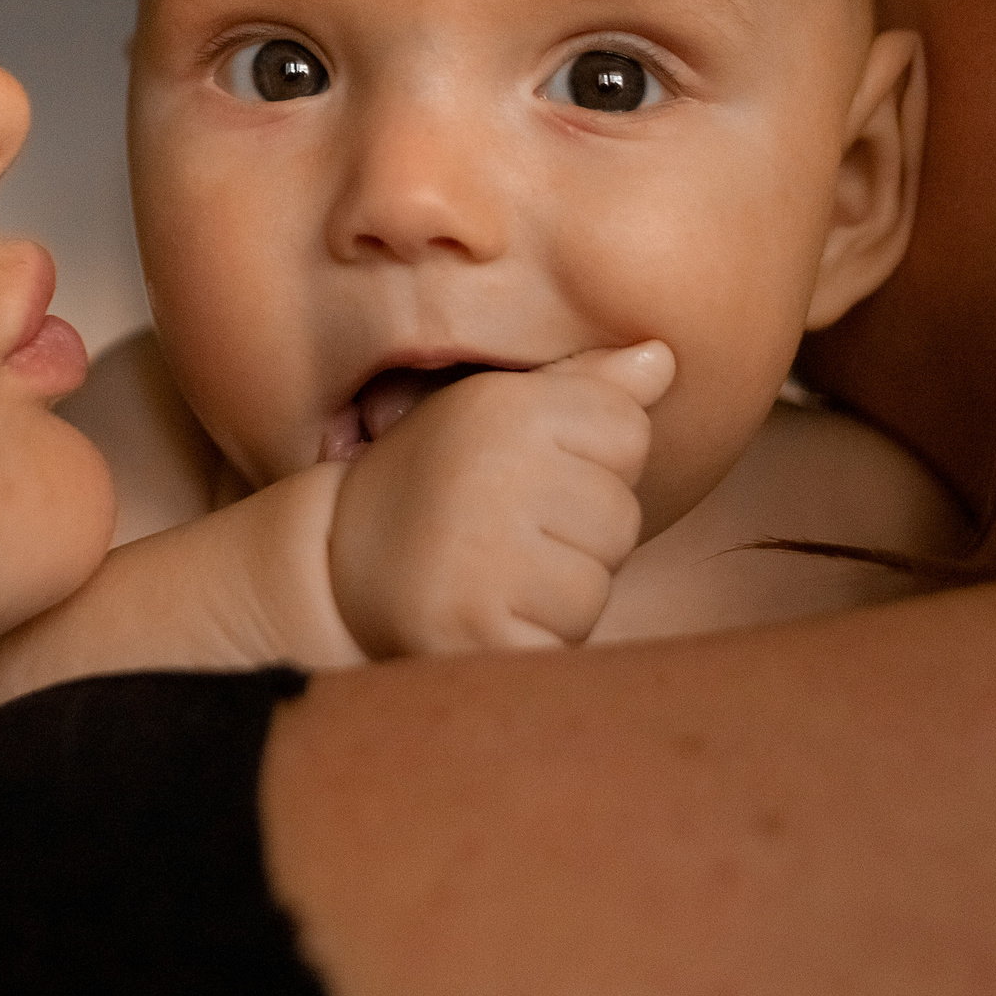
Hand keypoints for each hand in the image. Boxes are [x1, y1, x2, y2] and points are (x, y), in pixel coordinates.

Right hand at [327, 342, 675, 656]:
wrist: (331, 565)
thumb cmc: (436, 482)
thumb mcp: (498, 413)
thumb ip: (585, 388)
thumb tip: (664, 356)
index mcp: (505, 406)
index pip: (629, 430)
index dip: (590, 459)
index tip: (526, 470)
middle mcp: (497, 471)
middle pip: (621, 512)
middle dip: (577, 533)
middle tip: (504, 532)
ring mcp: (486, 554)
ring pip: (597, 582)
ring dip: (558, 592)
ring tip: (494, 574)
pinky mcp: (476, 630)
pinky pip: (563, 639)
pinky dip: (534, 638)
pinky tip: (484, 616)